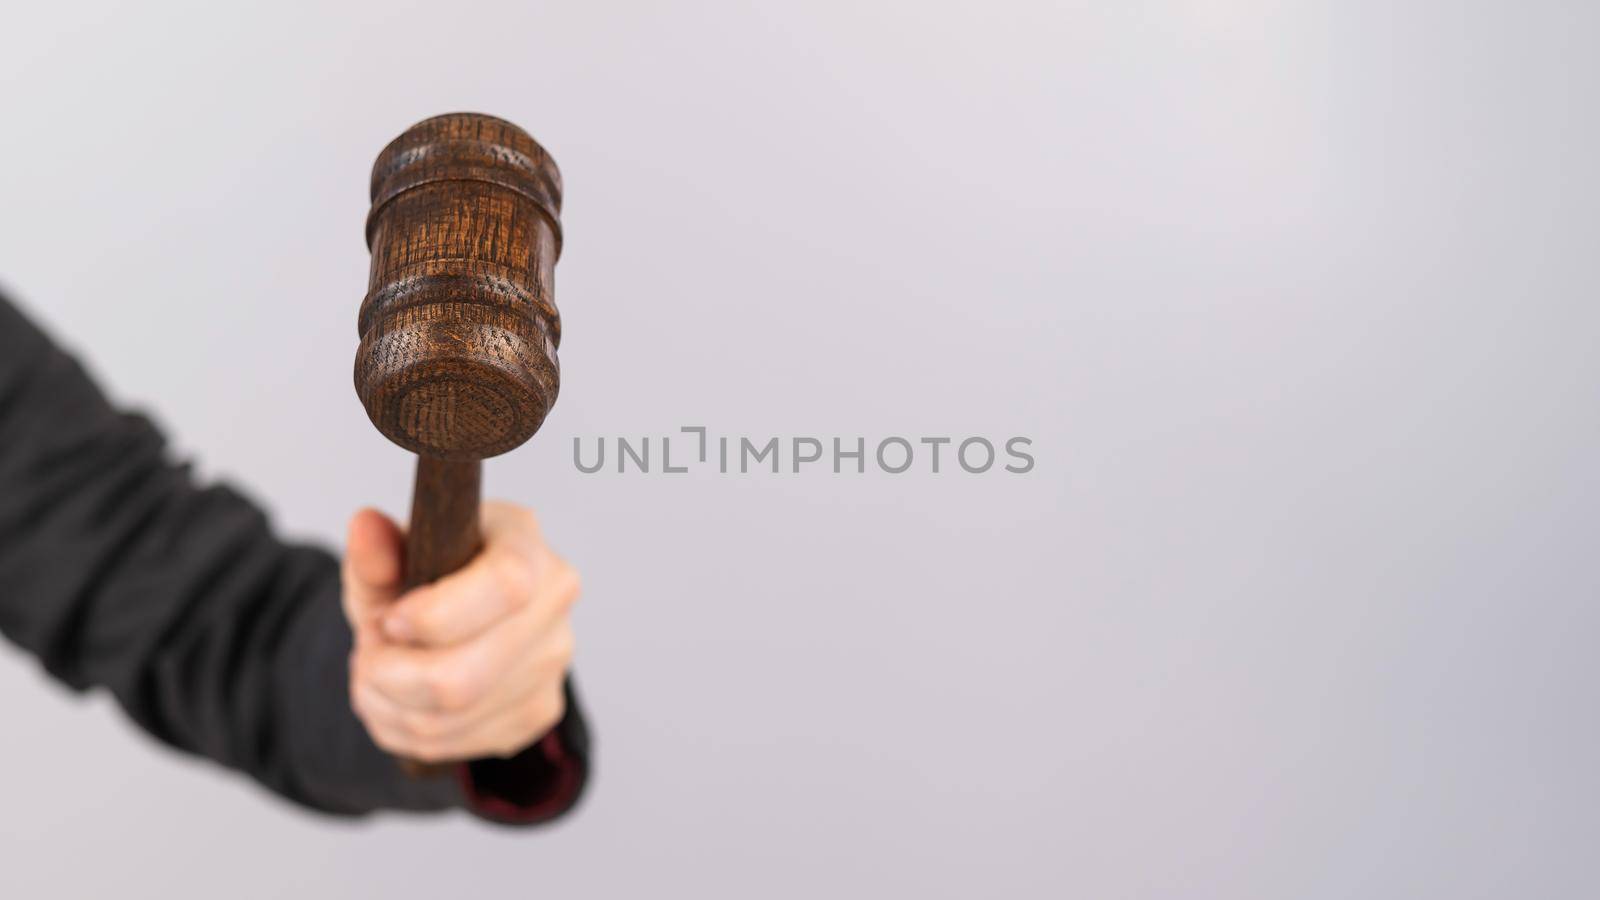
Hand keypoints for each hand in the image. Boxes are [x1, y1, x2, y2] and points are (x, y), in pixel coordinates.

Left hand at [341, 502, 579, 762]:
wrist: (460, 617)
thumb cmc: (429, 577)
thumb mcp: (392, 559)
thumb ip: (376, 552)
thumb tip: (365, 527)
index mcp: (524, 543)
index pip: (506, 586)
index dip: (435, 616)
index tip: (390, 619)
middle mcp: (554, 601)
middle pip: (465, 677)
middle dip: (390, 675)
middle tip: (367, 654)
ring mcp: (553, 662)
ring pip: (449, 718)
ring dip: (388, 704)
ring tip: (375, 675)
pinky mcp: (540, 710)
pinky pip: (455, 742)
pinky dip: (406, 729)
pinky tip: (400, 698)